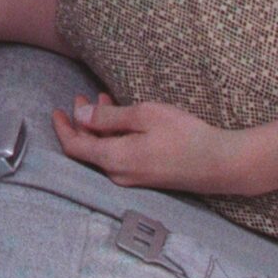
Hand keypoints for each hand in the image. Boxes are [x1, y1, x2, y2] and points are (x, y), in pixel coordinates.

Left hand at [52, 93, 239, 194]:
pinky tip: (123, 119)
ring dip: (100, 127)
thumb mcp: (144, 115)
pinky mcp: (147, 178)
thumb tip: (80, 114)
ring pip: (104, 152)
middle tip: (81, 97)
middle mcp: (119, 175)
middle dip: (82, 123)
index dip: (63, 128)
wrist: (220, 164)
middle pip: (88, 150)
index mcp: (114, 160)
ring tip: (102, 100)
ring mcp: (133, 179)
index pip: (75, 147)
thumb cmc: (184, 135)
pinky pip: (119, 157)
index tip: (57, 110)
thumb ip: (109, 117)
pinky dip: (114, 137)